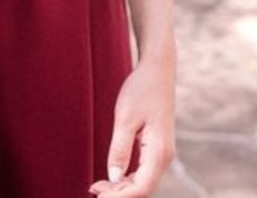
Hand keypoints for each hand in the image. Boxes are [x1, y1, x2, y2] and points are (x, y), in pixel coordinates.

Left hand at [88, 60, 175, 196]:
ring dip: (122, 188)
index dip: (120, 197)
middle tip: (92, 191)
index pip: (142, 187)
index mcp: (159, 152)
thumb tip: (113, 178)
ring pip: (143, 181)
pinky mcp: (156, 147)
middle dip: (119, 194)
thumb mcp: (125, 117)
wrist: (157, 70)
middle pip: (143, 188)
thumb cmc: (141, 90)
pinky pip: (143, 170)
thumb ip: (119, 149)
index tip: (98, 197)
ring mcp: (162, 152)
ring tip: (97, 187)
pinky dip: (127, 177)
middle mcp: (164, 157)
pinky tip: (111, 177)